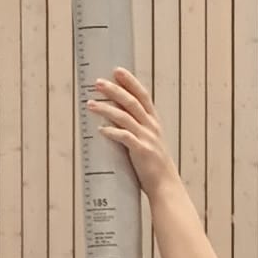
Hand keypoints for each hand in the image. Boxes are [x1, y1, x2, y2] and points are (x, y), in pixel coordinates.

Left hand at [87, 68, 180, 198]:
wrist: (166, 188)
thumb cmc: (153, 166)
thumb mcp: (148, 142)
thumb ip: (134, 128)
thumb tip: (111, 117)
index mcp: (154, 123)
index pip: (143, 96)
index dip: (130, 82)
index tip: (117, 70)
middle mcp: (152, 128)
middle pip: (132, 102)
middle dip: (114, 90)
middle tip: (98, 82)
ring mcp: (148, 139)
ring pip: (125, 117)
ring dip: (106, 109)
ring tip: (91, 104)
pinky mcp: (142, 152)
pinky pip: (124, 138)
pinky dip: (112, 132)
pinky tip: (100, 130)